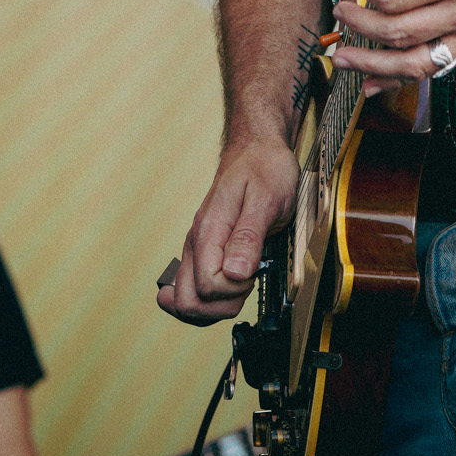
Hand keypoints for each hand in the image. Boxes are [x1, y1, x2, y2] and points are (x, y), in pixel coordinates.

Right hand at [157, 136, 298, 325]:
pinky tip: (230, 288)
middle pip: (188, 302)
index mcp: (208, 231)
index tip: (255, 268)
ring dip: (218, 306)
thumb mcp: (267, 198)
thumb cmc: (264, 168)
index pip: (207, 286)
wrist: (257, 149)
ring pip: (189, 302)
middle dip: (222, 306)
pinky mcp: (204, 253)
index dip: (236, 288)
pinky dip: (213, 300)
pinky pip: (196, 291)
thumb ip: (249, 237)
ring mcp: (198, 249)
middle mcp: (196, 243)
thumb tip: (235, 273)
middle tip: (248, 281)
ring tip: (243, 281)